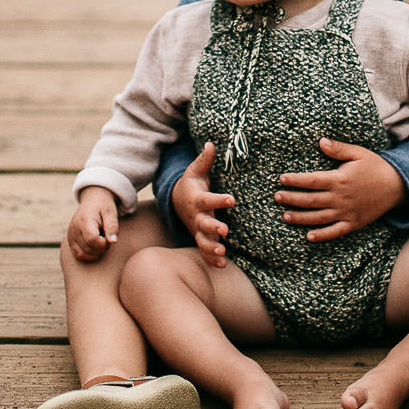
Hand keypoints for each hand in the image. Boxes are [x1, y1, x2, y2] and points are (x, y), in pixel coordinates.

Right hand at [67, 187, 119, 261]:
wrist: (92, 200)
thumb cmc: (103, 206)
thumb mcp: (111, 212)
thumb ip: (112, 226)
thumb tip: (112, 242)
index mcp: (84, 220)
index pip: (92, 240)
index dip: (104, 243)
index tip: (109, 236)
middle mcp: (74, 229)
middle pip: (88, 249)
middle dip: (102, 248)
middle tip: (107, 237)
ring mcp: (70, 235)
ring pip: (82, 254)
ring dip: (96, 252)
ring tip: (101, 240)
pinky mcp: (70, 240)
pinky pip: (78, 255)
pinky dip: (88, 255)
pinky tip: (95, 247)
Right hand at [172, 142, 234, 267]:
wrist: (177, 201)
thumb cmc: (192, 184)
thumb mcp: (196, 171)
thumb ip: (204, 160)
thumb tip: (211, 143)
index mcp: (197, 199)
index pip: (208, 199)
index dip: (219, 199)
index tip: (231, 199)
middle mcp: (196, 216)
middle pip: (204, 223)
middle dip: (213, 228)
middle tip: (225, 231)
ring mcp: (197, 229)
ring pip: (202, 240)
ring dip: (211, 247)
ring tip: (222, 252)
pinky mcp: (200, 238)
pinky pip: (204, 251)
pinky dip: (211, 259)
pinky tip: (222, 265)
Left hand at [275, 138, 404, 242]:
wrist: (398, 186)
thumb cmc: (376, 167)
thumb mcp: (358, 153)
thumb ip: (338, 149)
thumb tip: (320, 141)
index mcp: (340, 179)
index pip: (311, 181)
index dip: (295, 180)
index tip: (281, 179)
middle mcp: (340, 198)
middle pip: (310, 200)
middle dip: (291, 199)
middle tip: (277, 197)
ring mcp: (347, 212)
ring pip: (318, 218)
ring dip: (300, 218)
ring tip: (285, 216)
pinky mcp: (353, 223)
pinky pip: (335, 232)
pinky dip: (322, 235)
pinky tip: (309, 237)